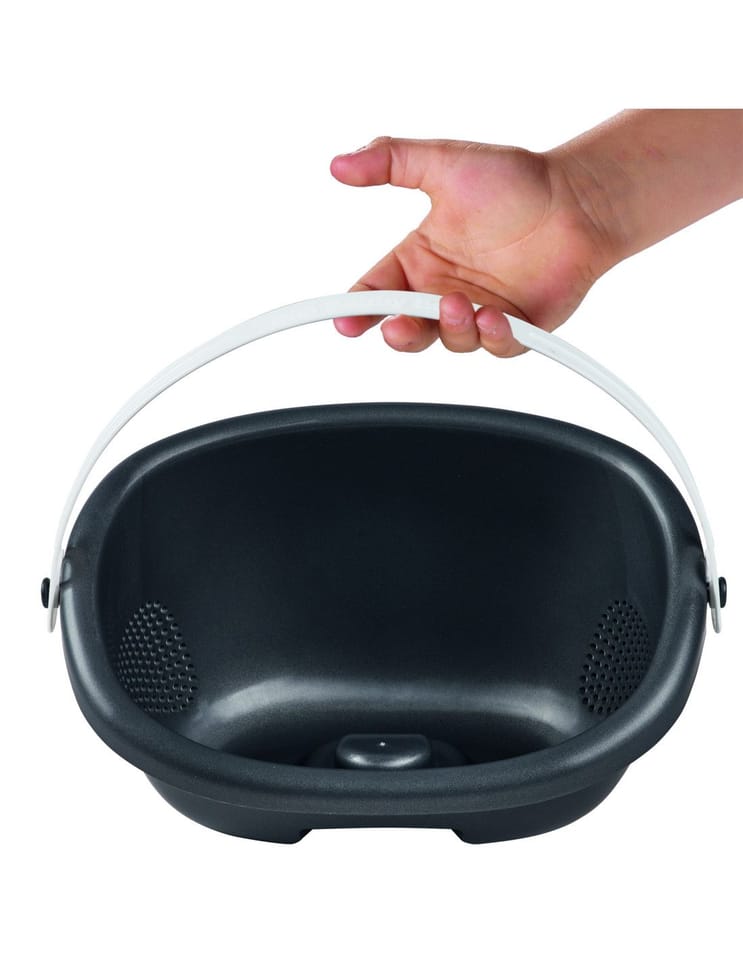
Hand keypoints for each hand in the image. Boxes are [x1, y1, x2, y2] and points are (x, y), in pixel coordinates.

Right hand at [330, 136, 614, 356]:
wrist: (580, 198)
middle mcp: (444, 290)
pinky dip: (492, 337)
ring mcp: (479, 311)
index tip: (344, 320)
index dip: (358, 309)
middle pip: (408, 328)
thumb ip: (390, 161)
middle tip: (396, 325)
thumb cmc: (517, 181)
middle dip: (399, 333)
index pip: (377, 291)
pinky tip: (493, 316)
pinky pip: (497, 346)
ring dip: (449, 328)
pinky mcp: (517, 328)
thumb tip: (339, 163)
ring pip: (450, 340)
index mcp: (420, 259)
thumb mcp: (444, 163)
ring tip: (456, 303)